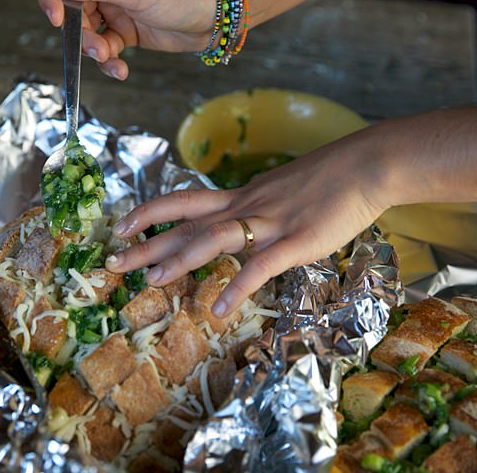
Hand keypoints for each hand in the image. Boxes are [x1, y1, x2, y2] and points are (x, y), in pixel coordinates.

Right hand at [37, 0, 215, 79]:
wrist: (216, 18)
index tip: (56, 18)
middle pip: (72, 8)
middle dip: (79, 32)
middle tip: (96, 47)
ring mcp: (117, 9)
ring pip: (87, 32)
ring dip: (94, 50)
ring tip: (111, 58)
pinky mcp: (127, 32)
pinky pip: (106, 48)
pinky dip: (109, 61)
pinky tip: (120, 70)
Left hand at [104, 131, 388, 316]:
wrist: (365, 166)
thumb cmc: (325, 179)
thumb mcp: (277, 191)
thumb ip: (253, 209)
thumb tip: (236, 226)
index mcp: (239, 197)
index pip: (183, 202)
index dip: (150, 212)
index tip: (121, 226)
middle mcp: (245, 207)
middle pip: (186, 223)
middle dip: (147, 242)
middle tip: (111, 262)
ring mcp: (269, 223)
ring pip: (215, 238)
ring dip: (181, 260)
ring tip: (152, 282)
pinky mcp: (296, 241)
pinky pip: (261, 267)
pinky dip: (238, 288)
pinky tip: (219, 310)